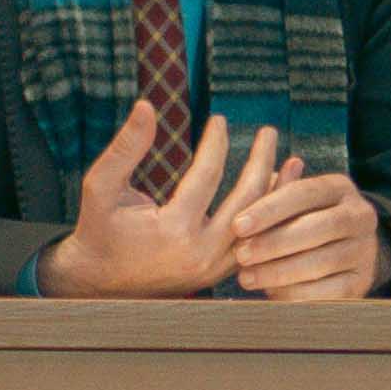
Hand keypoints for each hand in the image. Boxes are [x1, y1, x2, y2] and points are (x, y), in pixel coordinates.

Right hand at [37, 110, 277, 299]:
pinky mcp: (218, 276)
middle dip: (260, 161)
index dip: (216, 143)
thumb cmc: (98, 230)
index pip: (207, 176)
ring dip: (276, 192)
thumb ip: (125, 147)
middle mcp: (200, 253)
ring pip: (259, 226)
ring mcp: (213, 269)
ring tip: (292, 161)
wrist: (98, 284)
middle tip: (268, 132)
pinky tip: (276, 194)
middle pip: (246, 200)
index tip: (220, 119)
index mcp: (173, 230)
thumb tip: (146, 105)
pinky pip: (255, 243)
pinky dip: (269, 218)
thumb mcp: (100, 187)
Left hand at [223, 161, 384, 302]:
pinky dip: (296, 294)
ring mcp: (365, 250)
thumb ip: (271, 196)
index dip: (269, 209)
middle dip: (274, 243)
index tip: (237, 226)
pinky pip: (328, 292)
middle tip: (241, 255)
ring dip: (280, 272)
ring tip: (247, 277)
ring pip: (322, 262)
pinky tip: (270, 294)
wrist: (342, 254)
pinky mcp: (362, 283)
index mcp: (340, 188)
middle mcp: (360, 216)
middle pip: (317, 228)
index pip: (304, 193)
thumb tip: (254, 181)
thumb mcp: (288, 204)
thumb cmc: (301, 221)